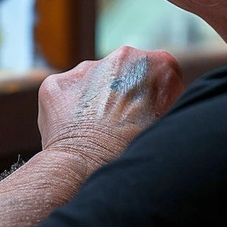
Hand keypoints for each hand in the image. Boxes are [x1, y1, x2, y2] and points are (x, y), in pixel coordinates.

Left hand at [37, 46, 184, 167]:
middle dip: (123, 96)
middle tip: (123, 129)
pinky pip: (66, 95)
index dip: (155, 99)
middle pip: (125, 75)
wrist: (90, 170)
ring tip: (99, 135)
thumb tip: (153, 108)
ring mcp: (85, 68)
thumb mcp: (169, 127)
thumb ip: (165, 106)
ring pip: (93, 83)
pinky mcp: (57, 83)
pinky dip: (69, 112)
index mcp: (159, 65)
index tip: (149, 118)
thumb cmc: (137, 153)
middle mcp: (122, 57)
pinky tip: (77, 133)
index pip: (161, 74)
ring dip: (96, 103)